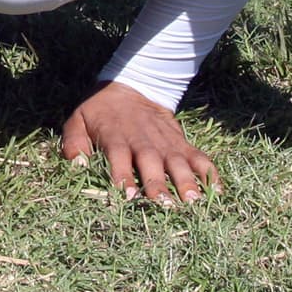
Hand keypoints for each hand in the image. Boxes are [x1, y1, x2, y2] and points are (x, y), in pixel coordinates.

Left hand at [60, 80, 214, 205]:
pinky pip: (198, 157)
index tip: (129, 197)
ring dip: (186, 181)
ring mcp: (165, 143)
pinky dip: (209, 172)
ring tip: (194, 202)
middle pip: (152, 163)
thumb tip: (77, 165)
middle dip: (159, 184)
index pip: (120, 159)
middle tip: (166, 206)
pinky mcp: (181, 142)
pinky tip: (217, 190)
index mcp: (116, 138)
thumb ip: (73, 142)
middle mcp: (143, 142)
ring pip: (177, 162)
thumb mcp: (78, 121)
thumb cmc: (100, 112)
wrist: (133, 86)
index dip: (124, 177)